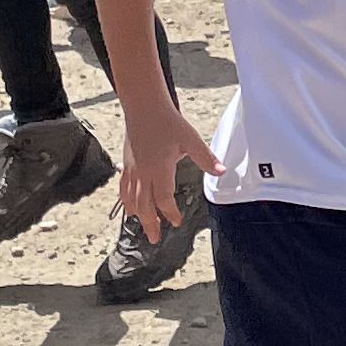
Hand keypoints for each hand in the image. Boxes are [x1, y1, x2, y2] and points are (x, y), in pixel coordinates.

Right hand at [118, 101, 218, 240]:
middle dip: (150, 224)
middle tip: (154, 239)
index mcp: (159, 170)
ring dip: (137, 214)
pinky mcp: (126, 163)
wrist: (143, 106)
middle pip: (144, 206)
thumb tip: (222, 172)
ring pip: (131, 199)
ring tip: (141, 225)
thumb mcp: (190, 139)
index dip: (170, 213)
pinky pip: (123, 188)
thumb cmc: (167, 121)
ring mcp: (132, 169)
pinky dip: (126, 200)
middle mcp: (143, 173)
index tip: (176, 221)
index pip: (164, 200)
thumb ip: (206, 158)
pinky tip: (129, 204)